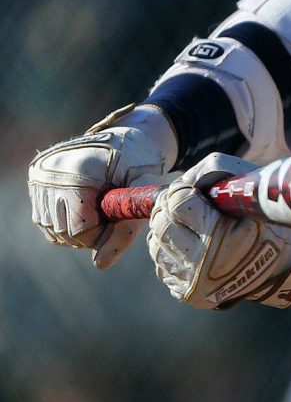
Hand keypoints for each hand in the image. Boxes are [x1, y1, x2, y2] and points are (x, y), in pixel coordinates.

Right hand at [28, 105, 176, 268]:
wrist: (127, 136)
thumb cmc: (140, 162)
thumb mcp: (144, 189)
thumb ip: (127, 228)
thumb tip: (101, 265)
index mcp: (79, 170)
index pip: (80, 228)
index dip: (103, 231)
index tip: (118, 215)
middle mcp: (52, 171)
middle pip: (65, 232)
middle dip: (91, 232)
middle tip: (111, 210)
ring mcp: (40, 175)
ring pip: (54, 230)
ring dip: (78, 228)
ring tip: (99, 205)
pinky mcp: (36, 178)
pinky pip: (46, 220)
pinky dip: (67, 221)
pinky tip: (85, 205)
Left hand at [147, 153, 290, 309]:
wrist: (282, 265)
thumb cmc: (266, 221)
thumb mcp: (247, 188)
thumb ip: (208, 173)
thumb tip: (178, 183)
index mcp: (221, 239)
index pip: (178, 204)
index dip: (182, 189)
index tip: (191, 188)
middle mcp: (203, 267)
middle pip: (161, 225)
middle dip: (169, 207)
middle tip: (183, 201)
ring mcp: (192, 284)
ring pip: (156, 245)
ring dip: (167, 227)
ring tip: (185, 221)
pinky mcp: (187, 293)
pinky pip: (161, 263)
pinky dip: (169, 248)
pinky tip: (187, 241)